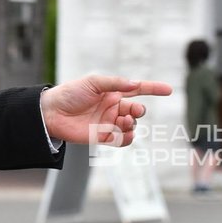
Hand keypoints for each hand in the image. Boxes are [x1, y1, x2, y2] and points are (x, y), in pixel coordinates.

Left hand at [40, 75, 171, 146]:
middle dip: (139, 110)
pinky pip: (123, 140)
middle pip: (136, 109)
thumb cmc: (70, 93)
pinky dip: (127, 138)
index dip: (153, 89)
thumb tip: (135, 84)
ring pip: (132, 126)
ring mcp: (109, 122)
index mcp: (111, 91)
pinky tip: (123, 134)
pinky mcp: (104, 137)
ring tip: (122, 121)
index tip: (169, 90)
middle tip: (133, 110)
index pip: (137, 89)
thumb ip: (114, 83)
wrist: (52, 113)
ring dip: (132, 124)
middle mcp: (113, 107)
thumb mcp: (92, 82)